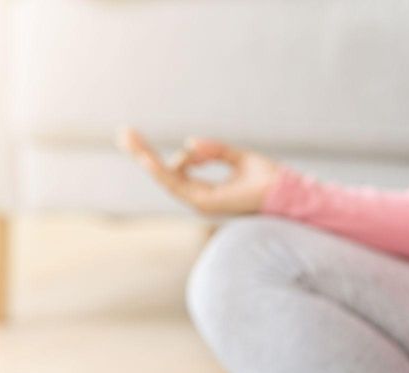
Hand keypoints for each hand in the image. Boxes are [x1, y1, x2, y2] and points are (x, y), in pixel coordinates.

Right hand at [116, 127, 281, 215]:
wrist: (285, 192)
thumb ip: (214, 151)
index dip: (160, 155)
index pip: (176, 172)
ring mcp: (201, 202)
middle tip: (123, 133)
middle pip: (164, 175)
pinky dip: (161, 170)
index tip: (141, 137)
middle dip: (143, 154)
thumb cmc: (268, 178)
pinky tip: (147, 156)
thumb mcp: (238, 157)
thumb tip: (189, 143)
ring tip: (128, 138)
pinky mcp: (204, 202)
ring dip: (146, 158)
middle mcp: (200, 198)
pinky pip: (177, 184)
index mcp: (207, 190)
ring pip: (166, 179)